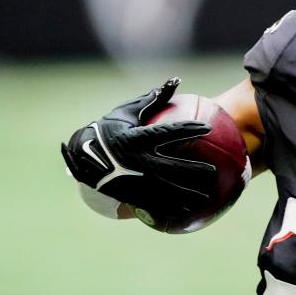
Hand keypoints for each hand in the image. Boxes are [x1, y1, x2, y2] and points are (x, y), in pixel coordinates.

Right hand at [60, 78, 215, 216]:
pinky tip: (189, 213)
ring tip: (208, 198)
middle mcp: (136, 160)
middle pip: (172, 167)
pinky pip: (154, 204)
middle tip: (213, 172)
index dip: (187, 130)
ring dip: (188, 195)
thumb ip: (152, 100)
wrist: (82, 156)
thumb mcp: (127, 112)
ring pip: (166, 190)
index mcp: (136, 138)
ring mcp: (133, 180)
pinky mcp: (130, 194)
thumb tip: (175, 81)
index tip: (207, 128)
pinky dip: (172, 209)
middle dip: (194, 170)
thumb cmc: (110, 129)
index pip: (167, 133)